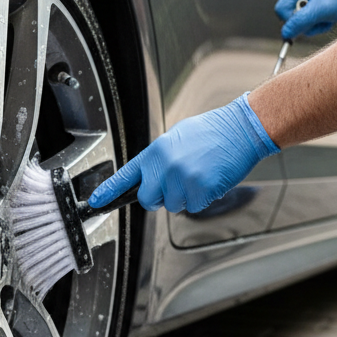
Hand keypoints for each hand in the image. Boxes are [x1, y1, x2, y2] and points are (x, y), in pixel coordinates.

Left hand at [88, 93, 278, 213]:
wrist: (241, 129)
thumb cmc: (212, 133)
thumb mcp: (177, 138)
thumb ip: (160, 159)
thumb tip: (151, 177)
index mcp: (156, 151)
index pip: (126, 175)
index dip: (109, 191)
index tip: (95, 202)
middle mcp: (165, 166)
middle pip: (148, 199)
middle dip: (159, 197)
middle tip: (176, 184)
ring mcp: (182, 179)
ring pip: (173, 205)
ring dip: (185, 196)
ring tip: (199, 174)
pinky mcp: (200, 191)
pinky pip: (194, 206)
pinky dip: (203, 198)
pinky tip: (210, 179)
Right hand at [275, 0, 336, 40]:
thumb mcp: (321, 10)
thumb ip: (300, 22)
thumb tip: (284, 34)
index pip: (281, 10)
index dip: (289, 21)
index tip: (304, 25)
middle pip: (290, 18)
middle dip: (304, 24)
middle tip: (320, 20)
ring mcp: (312, 0)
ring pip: (302, 23)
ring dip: (314, 26)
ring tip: (329, 18)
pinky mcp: (321, 7)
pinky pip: (313, 22)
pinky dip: (321, 25)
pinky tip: (333, 19)